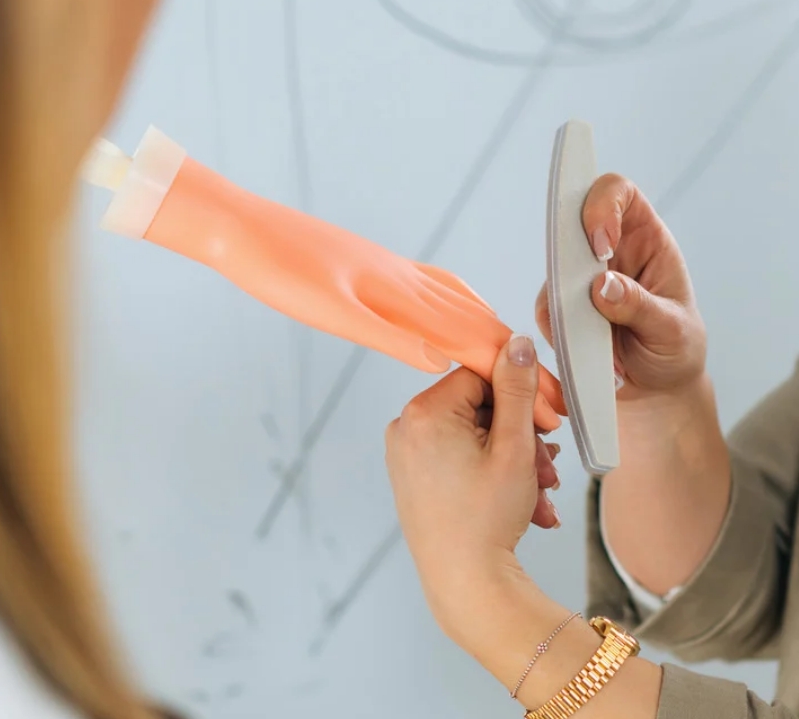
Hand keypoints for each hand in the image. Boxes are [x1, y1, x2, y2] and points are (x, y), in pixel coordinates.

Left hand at [144, 157, 565, 429]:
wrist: (242, 228)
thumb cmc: (279, 272)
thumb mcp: (333, 314)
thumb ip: (390, 336)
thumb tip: (440, 359)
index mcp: (403, 298)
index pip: (478, 347)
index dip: (519, 381)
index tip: (552, 410)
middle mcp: (411, 283)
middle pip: (484, 327)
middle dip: (522, 367)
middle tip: (556, 399)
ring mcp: (400, 273)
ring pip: (468, 307)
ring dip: (501, 340)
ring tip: (528, 370)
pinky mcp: (385, 270)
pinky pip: (444, 291)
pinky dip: (470, 309)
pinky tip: (468, 317)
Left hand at [385, 335, 559, 622]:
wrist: (467, 584)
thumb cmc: (487, 520)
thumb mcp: (514, 446)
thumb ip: (518, 389)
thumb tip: (516, 343)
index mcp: (424, 413)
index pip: (481, 374)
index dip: (523, 394)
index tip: (553, 417)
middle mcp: (406, 429)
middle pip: (480, 407)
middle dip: (523, 435)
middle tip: (550, 463)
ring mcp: (408, 457)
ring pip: (477, 437)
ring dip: (517, 459)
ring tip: (543, 490)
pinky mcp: (416, 480)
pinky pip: (463, 459)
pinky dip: (496, 474)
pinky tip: (527, 501)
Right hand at [535, 173, 706, 402]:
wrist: (657, 390)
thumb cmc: (676, 349)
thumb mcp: (672, 330)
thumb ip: (641, 307)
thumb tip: (602, 286)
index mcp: (647, 240)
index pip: (621, 194)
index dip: (603, 204)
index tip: (599, 243)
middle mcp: (611, 252)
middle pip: (573, 221)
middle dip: (571, 254)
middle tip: (585, 296)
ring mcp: (582, 279)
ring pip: (554, 270)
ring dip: (570, 305)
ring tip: (605, 343)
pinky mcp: (564, 308)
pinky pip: (546, 309)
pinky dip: (561, 332)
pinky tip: (591, 353)